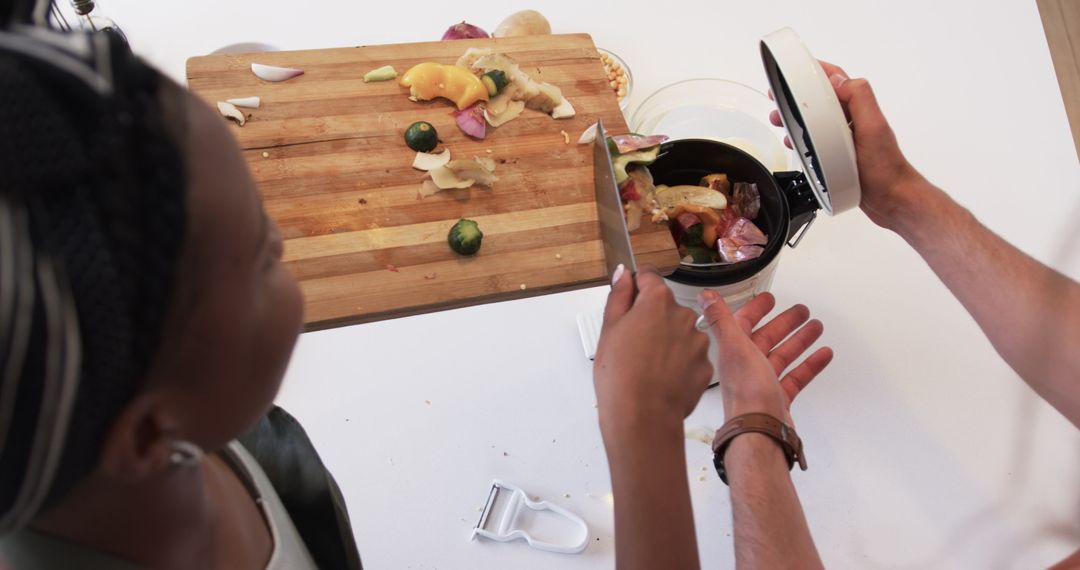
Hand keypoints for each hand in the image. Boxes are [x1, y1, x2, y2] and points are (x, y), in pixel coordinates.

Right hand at [594, 265, 712, 434]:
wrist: (642, 417)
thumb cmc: (621, 375)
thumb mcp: (609, 329)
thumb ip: (619, 296)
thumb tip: (623, 274)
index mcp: (657, 301)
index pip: (649, 277)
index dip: (636, 286)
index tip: (629, 297)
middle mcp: (683, 315)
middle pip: (666, 307)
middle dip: (651, 318)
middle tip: (632, 343)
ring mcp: (698, 342)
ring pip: (680, 332)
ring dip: (667, 341)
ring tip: (648, 365)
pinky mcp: (705, 365)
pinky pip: (690, 356)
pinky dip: (679, 363)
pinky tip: (662, 377)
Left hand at [699, 290, 832, 424]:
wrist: (761, 432)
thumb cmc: (746, 394)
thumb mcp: (735, 347)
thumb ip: (721, 320)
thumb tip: (705, 296)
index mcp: (733, 352)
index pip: (743, 323)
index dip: (756, 309)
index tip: (769, 298)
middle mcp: (746, 367)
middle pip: (767, 338)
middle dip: (784, 323)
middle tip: (801, 311)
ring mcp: (763, 383)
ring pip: (783, 356)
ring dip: (800, 340)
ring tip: (816, 327)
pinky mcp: (778, 398)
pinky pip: (796, 377)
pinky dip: (810, 364)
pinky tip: (823, 354)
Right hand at [769, 61, 924, 228]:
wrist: (891, 198)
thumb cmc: (885, 168)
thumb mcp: (873, 127)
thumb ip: (859, 98)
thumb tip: (838, 79)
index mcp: (859, 109)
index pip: (836, 80)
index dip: (816, 71)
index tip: (795, 69)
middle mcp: (852, 120)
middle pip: (821, 99)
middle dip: (797, 95)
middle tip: (778, 96)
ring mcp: (845, 138)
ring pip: (816, 120)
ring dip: (796, 118)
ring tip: (779, 120)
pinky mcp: (839, 155)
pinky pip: (816, 142)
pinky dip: (802, 139)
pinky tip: (794, 145)